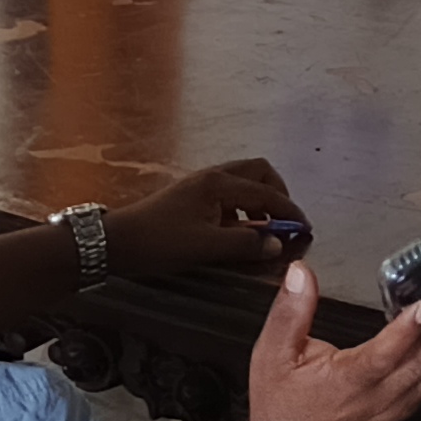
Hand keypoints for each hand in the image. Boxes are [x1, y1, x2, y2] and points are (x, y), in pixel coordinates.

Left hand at [103, 158, 313, 280]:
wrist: (116, 241)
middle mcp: (213, 177)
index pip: (267, 193)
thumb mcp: (205, 247)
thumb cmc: (158, 242)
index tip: (304, 230)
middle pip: (260, 173)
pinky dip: (242, 209)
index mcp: (219, 184)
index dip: (290, 212)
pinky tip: (236, 233)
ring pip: (244, 183)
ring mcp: (201, 184)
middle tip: (283, 223)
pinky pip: (229, 195)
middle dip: (278, 195)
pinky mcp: (192, 196)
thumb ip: (245, 244)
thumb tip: (278, 244)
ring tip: (262, 232)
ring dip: (259, 203)